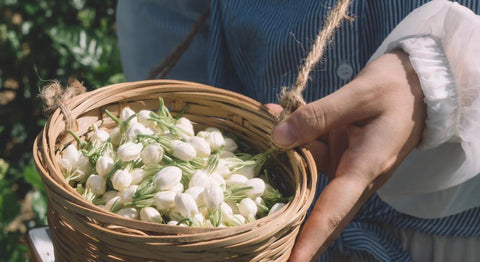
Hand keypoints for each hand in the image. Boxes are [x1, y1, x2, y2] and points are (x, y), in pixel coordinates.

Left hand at [271, 50, 425, 261]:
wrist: (417, 86)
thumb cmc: (394, 90)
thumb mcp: (357, 96)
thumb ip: (316, 116)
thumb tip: (277, 137)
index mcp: (366, 167)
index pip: (333, 210)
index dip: (311, 238)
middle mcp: (356, 175)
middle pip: (319, 208)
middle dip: (292, 224)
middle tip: (264, 241)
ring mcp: (347, 166)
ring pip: (308, 173)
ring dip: (283, 158)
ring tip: (261, 132)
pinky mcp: (341, 154)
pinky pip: (310, 153)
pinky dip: (293, 138)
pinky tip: (274, 116)